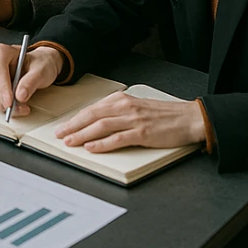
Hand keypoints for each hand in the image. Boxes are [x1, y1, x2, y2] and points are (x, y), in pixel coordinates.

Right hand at [0, 42, 63, 116]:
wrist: (39, 66)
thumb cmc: (39, 64)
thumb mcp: (41, 70)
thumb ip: (31, 81)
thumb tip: (20, 95)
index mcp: (2, 51)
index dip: (2, 87)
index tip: (10, 102)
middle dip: (2, 99)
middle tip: (18, 108)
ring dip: (2, 105)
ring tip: (20, 108)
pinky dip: (1, 107)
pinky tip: (14, 107)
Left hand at [53, 92, 205, 152]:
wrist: (188, 118)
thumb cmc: (163, 115)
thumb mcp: (136, 108)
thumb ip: (118, 113)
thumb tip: (98, 123)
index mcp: (121, 100)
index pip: (92, 109)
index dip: (76, 119)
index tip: (64, 126)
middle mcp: (124, 107)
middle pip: (92, 116)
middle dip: (73, 126)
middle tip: (59, 135)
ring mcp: (133, 119)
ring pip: (101, 126)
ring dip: (82, 134)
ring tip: (70, 142)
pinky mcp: (142, 133)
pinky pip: (118, 138)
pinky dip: (102, 143)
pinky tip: (92, 147)